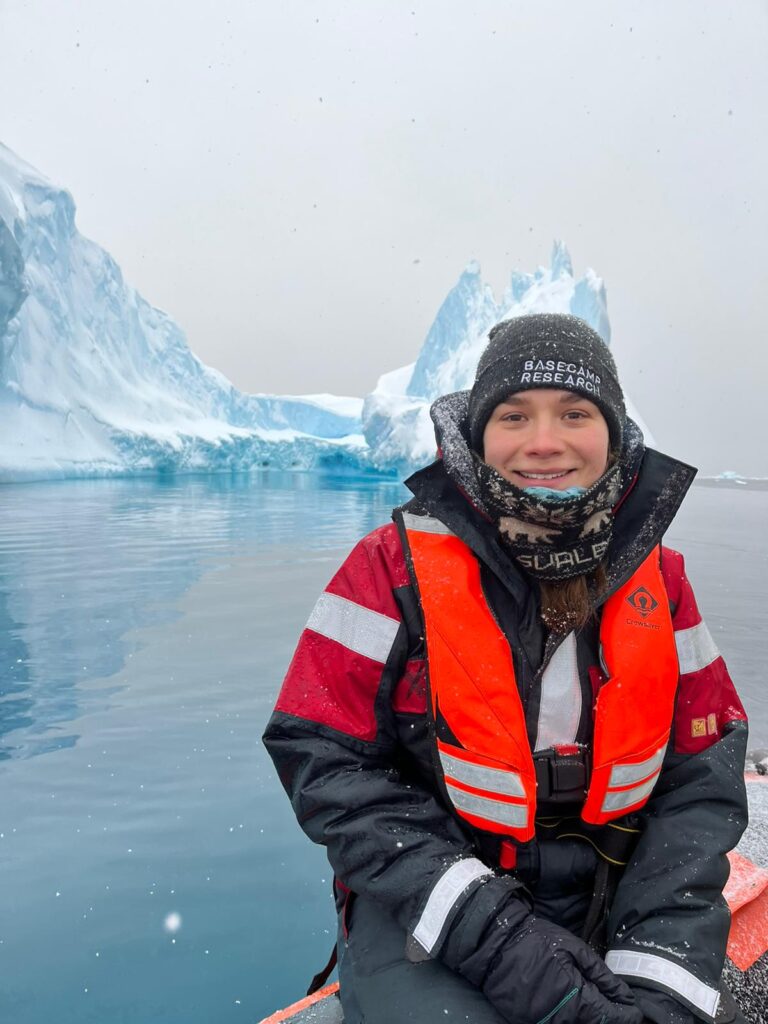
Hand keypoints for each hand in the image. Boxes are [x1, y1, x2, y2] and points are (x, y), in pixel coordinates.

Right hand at [440, 879, 642, 1023]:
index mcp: (574, 997)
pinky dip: (569, 1017)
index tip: (634, 1009)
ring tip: (594, 1003)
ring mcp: (543, 1023)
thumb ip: (600, 974)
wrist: (495, 944)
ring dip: (589, 1017)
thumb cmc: (536, 940)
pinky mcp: (529, 1022)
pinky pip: (556, 1023)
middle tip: (617, 1006)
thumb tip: (623, 994)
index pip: (610, 1016)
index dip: (626, 1013)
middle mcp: (561, 1018)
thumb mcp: (573, 948)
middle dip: (609, 1017)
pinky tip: (572, 1004)